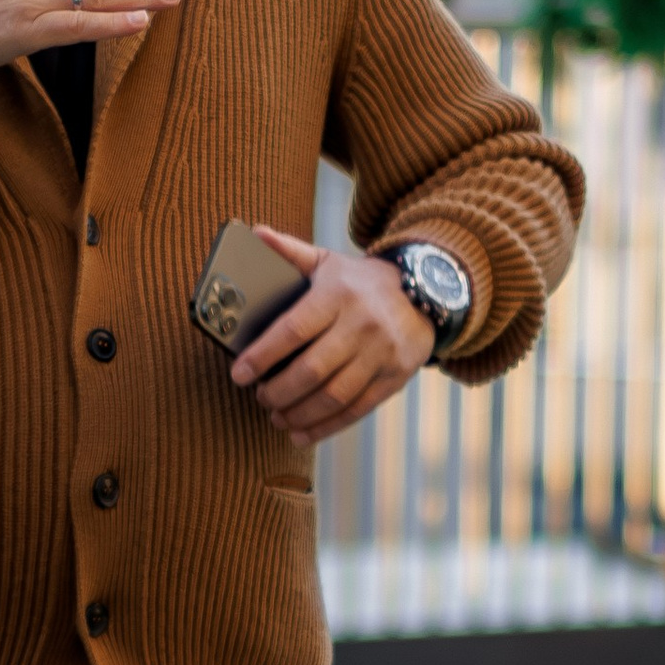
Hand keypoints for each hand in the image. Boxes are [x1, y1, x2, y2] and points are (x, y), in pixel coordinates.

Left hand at [229, 226, 434, 441]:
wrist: (425, 294)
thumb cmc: (361, 282)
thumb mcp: (328, 261)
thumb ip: (290, 251)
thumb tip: (253, 232)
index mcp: (338, 295)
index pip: (294, 329)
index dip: (262, 355)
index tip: (238, 374)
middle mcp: (362, 325)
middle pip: (312, 370)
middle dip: (278, 391)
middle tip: (259, 397)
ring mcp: (380, 355)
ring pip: (333, 395)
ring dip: (299, 413)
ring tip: (276, 417)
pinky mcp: (394, 378)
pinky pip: (356, 410)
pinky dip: (326, 427)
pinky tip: (301, 432)